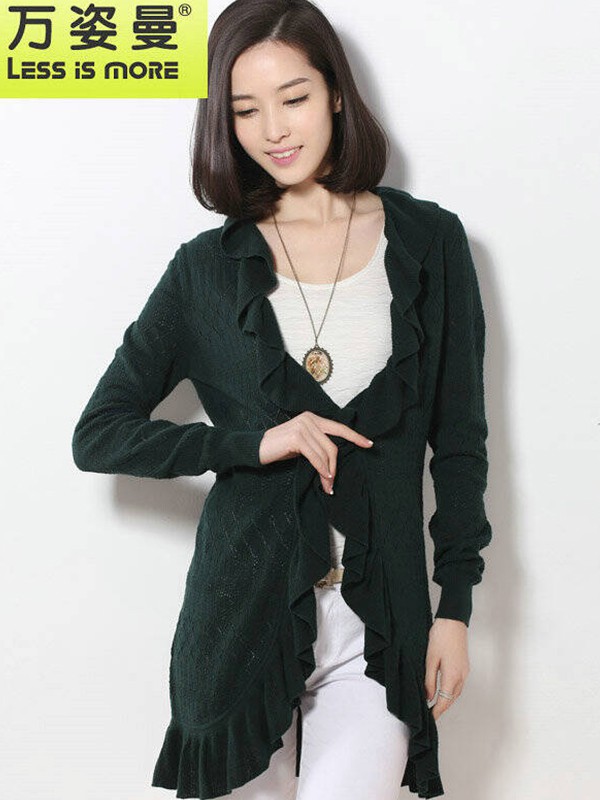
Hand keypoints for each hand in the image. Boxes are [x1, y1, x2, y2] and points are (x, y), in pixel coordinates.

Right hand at [258, 411, 373, 493]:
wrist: (256, 448)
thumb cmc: (279, 448)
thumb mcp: (302, 443)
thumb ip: (317, 443)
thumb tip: (334, 458)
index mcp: (312, 418)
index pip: (338, 427)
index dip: (355, 436)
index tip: (369, 444)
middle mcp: (309, 419)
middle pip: (332, 445)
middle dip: (335, 466)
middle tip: (332, 484)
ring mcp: (303, 427)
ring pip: (325, 452)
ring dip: (328, 472)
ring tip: (327, 486)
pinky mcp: (296, 438)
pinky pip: (315, 457)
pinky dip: (321, 469)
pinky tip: (323, 478)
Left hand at [424, 618, 469, 720]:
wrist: (453, 621)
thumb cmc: (440, 637)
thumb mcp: (430, 659)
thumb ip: (429, 680)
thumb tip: (429, 696)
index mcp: (452, 676)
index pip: (444, 700)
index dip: (437, 711)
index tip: (430, 718)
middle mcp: (461, 676)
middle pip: (452, 698)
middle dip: (442, 708)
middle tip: (431, 714)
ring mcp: (465, 671)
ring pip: (456, 692)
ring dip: (447, 699)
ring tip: (435, 704)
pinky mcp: (464, 665)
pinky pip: (458, 683)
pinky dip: (451, 690)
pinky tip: (443, 689)